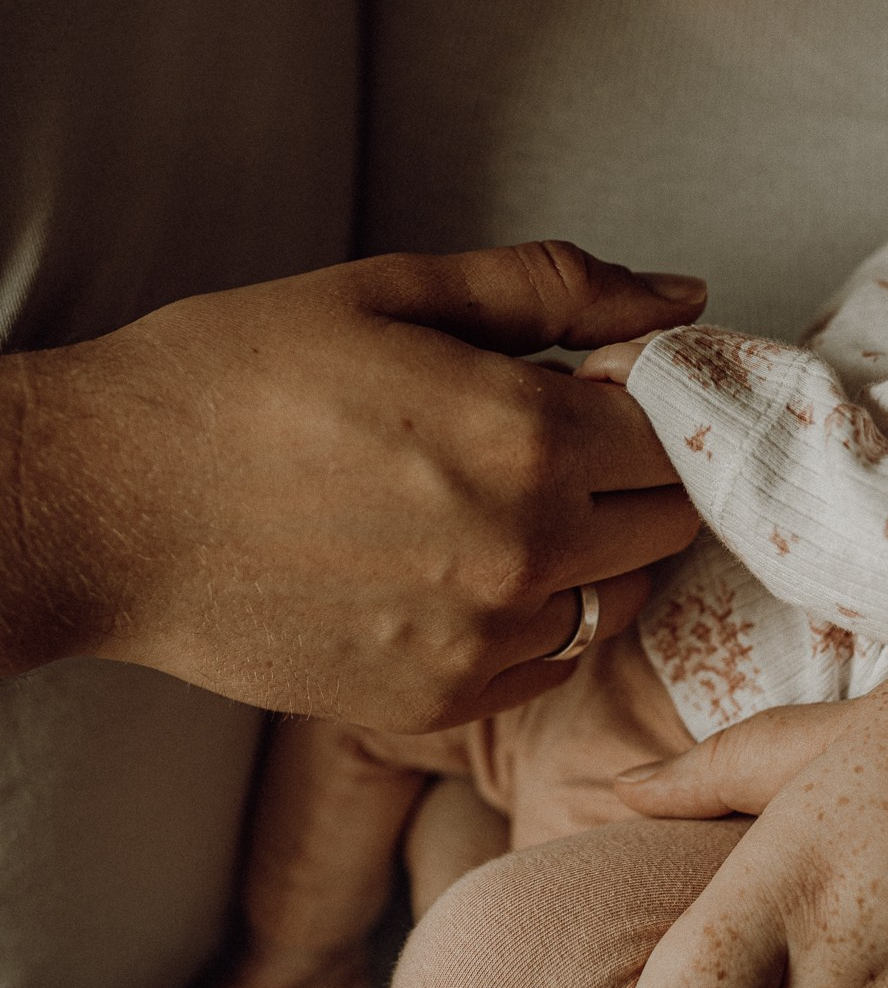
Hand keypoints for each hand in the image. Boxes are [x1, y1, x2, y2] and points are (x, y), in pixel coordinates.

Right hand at [0, 241, 705, 727]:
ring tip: (492, 506)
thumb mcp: (395, 288)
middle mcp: (527, 548)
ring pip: (614, 595)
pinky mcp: (440, 700)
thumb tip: (680, 297)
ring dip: (589, 551)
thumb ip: (557, 288)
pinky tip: (456, 571)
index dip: (644, 401)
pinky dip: (531, 617)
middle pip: (666, 519)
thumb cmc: (236, 379)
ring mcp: (486, 637)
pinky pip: (548, 659)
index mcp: (528, 434)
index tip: (595, 388)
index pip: (674, 430)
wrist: (107, 505)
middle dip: (632, 475)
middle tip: (554, 443)